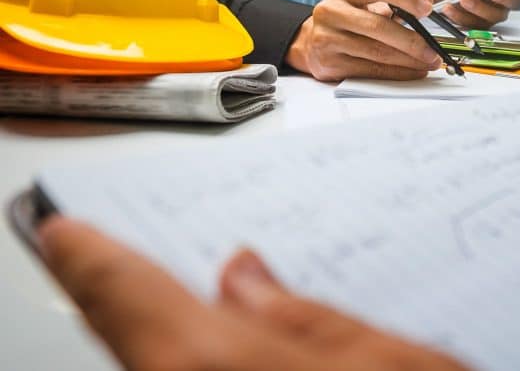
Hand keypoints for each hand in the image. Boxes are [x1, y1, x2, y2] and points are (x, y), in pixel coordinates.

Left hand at [38, 217, 467, 370]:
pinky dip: (208, 355)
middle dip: (144, 293)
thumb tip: (245, 273)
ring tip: (220, 297)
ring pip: (169, 366)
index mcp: (218, 370)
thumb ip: (306, 316)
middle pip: (141, 340)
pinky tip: (247, 343)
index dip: (91, 254)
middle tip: (157, 253)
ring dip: (178, 331)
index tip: (65, 224)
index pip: (125, 296)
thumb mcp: (394, 362)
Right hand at [287, 0, 442, 80]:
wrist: (310, 43)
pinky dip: (396, 72)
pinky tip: (412, 71)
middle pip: (377, 26)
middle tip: (432, 48)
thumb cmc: (346, 20)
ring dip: (408, 60)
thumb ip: (395, 1)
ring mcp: (327, 39)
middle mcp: (331, 12)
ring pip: (376, 52)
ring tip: (428, 62)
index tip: (427, 7)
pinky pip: (370, 70)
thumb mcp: (365, 3)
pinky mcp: (329, 64)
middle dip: (411, 40)